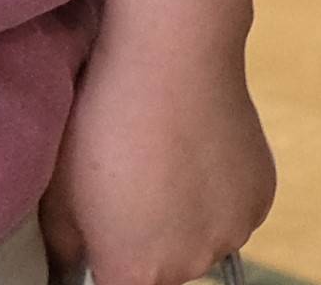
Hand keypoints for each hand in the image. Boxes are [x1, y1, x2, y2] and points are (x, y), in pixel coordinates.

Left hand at [40, 32, 275, 280]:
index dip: (109, 257)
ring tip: (166, 159)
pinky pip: (233, 212)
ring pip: (201, 240)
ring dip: (186, 218)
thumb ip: (64, 245)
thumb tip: (66, 270)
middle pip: (163, 269)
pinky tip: (196, 150)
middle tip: (132, 180)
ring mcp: (232, 235)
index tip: (105, 228)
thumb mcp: (59, 187)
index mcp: (136, 271)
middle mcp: (188, 266)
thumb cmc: (102, 117)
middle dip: (146, 238)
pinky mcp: (260, 201)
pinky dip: (218, 193)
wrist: (171, 57)